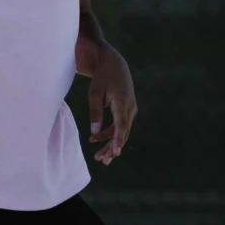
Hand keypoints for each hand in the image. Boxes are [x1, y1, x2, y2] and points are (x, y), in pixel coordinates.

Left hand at [84, 43, 136, 165]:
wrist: (114, 64)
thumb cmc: (102, 77)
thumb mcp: (95, 92)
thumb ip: (95, 112)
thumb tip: (94, 131)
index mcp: (123, 102)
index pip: (121, 126)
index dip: (117, 140)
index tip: (115, 154)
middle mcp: (130, 108)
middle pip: (122, 133)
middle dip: (112, 148)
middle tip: (101, 161)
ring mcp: (130, 109)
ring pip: (122, 131)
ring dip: (110, 143)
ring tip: (98, 156)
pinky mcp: (127, 110)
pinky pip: (120, 126)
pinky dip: (110, 134)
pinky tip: (96, 139)